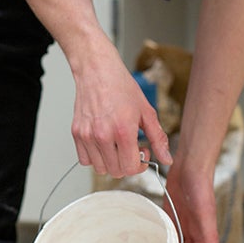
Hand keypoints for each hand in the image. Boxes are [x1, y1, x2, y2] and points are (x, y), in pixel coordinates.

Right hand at [71, 45, 171, 177]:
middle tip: (130, 148)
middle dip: (126, 164)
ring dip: (110, 162)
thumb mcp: (146, 112)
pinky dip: (94, 157)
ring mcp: (87, 135)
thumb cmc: (121, 87)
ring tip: (116, 145)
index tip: (141, 154)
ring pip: (99, 168)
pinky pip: (84, 159)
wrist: (97, 71)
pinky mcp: (76, 133)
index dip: (139, 166)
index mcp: (122, 130)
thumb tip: (167, 159)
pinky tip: (103, 143)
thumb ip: (158, 138)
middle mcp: (102, 135)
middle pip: (115, 171)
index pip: (129, 168)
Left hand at [164, 159, 223, 242]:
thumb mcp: (206, 213)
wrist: (190, 164)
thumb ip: (210, 235)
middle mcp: (192, 226)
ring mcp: (181, 218)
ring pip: (176, 239)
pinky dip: (164, 233)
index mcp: (202, 230)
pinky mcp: (171, 208)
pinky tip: (155, 240)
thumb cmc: (202, 186)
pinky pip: (167, 225)